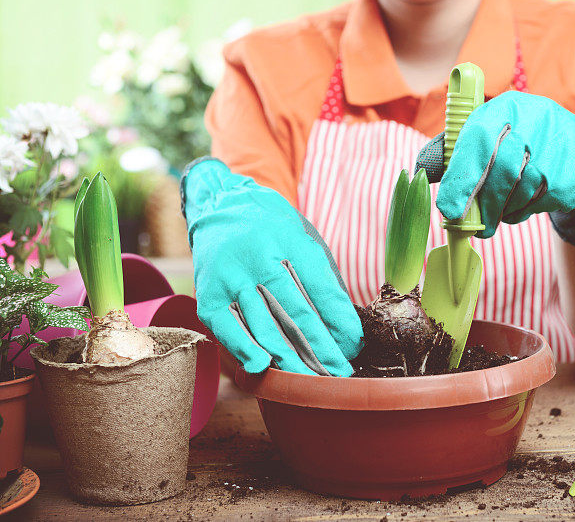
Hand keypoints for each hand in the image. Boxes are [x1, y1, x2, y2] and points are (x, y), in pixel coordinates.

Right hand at [181, 158, 361, 375]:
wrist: (220, 205)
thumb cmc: (273, 231)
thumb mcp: (304, 240)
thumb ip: (322, 279)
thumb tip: (345, 329)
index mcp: (292, 242)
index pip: (323, 289)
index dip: (341, 322)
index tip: (354, 346)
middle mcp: (261, 258)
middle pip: (297, 312)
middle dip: (322, 349)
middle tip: (340, 373)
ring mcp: (232, 276)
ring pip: (265, 324)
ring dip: (291, 358)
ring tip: (312, 379)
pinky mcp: (209, 293)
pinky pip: (228, 326)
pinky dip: (245, 348)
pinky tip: (264, 366)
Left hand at [415, 91, 574, 244]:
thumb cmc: (518, 141)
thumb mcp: (488, 133)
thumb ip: (455, 152)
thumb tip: (420, 170)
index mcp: (506, 107)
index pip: (478, 140)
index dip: (461, 178)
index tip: (449, 210)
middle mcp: (535, 119)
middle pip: (502, 173)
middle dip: (484, 206)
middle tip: (474, 227)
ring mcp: (559, 146)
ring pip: (522, 192)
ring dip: (506, 210)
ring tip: (502, 208)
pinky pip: (541, 204)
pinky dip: (526, 211)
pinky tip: (526, 202)